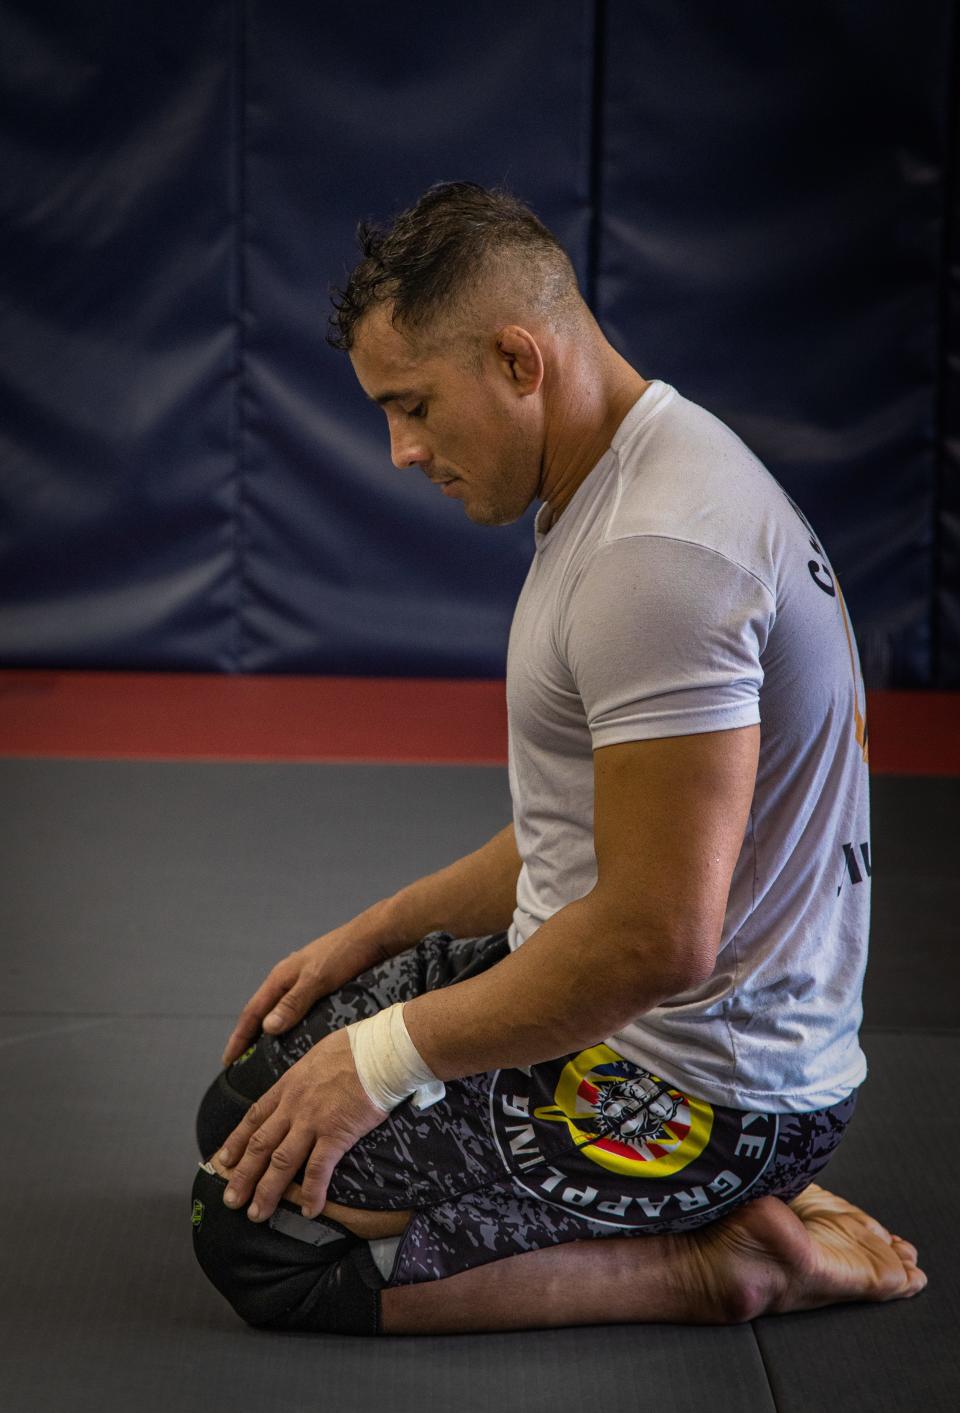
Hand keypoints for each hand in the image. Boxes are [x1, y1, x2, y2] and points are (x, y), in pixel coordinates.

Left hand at [215, 1024, 390, 1221]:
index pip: (254, 1117)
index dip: (235, 1142)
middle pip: (260, 1145)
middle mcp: (294, 1105)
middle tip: (231, 1200)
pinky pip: (319, 1169)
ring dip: (266, 1191)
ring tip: (256, 1214)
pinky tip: (310, 1211)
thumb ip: (305, 1076)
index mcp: (288, 1085)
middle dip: (242, 1175)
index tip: (222, 1161)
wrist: (381, 1050)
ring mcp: (313, 1120)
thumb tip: (304, 1083)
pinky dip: (312, 1193)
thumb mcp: (317, 1056)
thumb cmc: (356, 1048)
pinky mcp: (336, 1133)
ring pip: (281, 1162)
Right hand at [221, 924, 387, 1067]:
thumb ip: (293, 1002)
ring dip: (269, 1031)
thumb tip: (267, 1028)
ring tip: (264, 1055)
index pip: (252, 1013)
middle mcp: (288, 978)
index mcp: (281, 977)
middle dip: (249, 1037)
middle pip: (262, 1012)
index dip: (239, 1038)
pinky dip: (289, 1024)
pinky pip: (295, 1008)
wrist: (374, 935)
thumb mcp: (317, 979)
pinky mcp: (319, 983)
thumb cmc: (345, 954)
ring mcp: (303, 980)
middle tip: (241, 1064)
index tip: (227, 1062)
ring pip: (279, 1010)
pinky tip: (296, 1035)